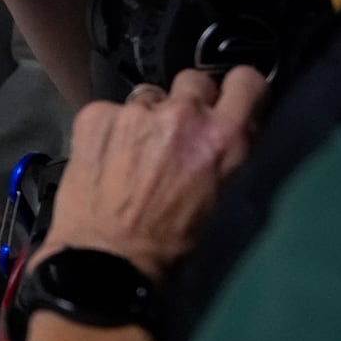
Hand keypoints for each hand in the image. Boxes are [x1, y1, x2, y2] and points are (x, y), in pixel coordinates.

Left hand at [31, 66, 268, 282]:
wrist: (109, 260)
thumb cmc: (174, 248)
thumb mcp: (229, 202)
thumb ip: (235, 156)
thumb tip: (238, 132)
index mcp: (225, 138)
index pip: (246, 79)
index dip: (238, 89)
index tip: (229, 101)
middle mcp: (182, 115)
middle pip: (193, 80)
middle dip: (189, 101)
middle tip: (179, 133)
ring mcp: (134, 112)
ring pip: (149, 95)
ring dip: (148, 116)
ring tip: (138, 152)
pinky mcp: (95, 116)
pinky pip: (110, 109)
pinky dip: (110, 127)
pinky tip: (108, 158)